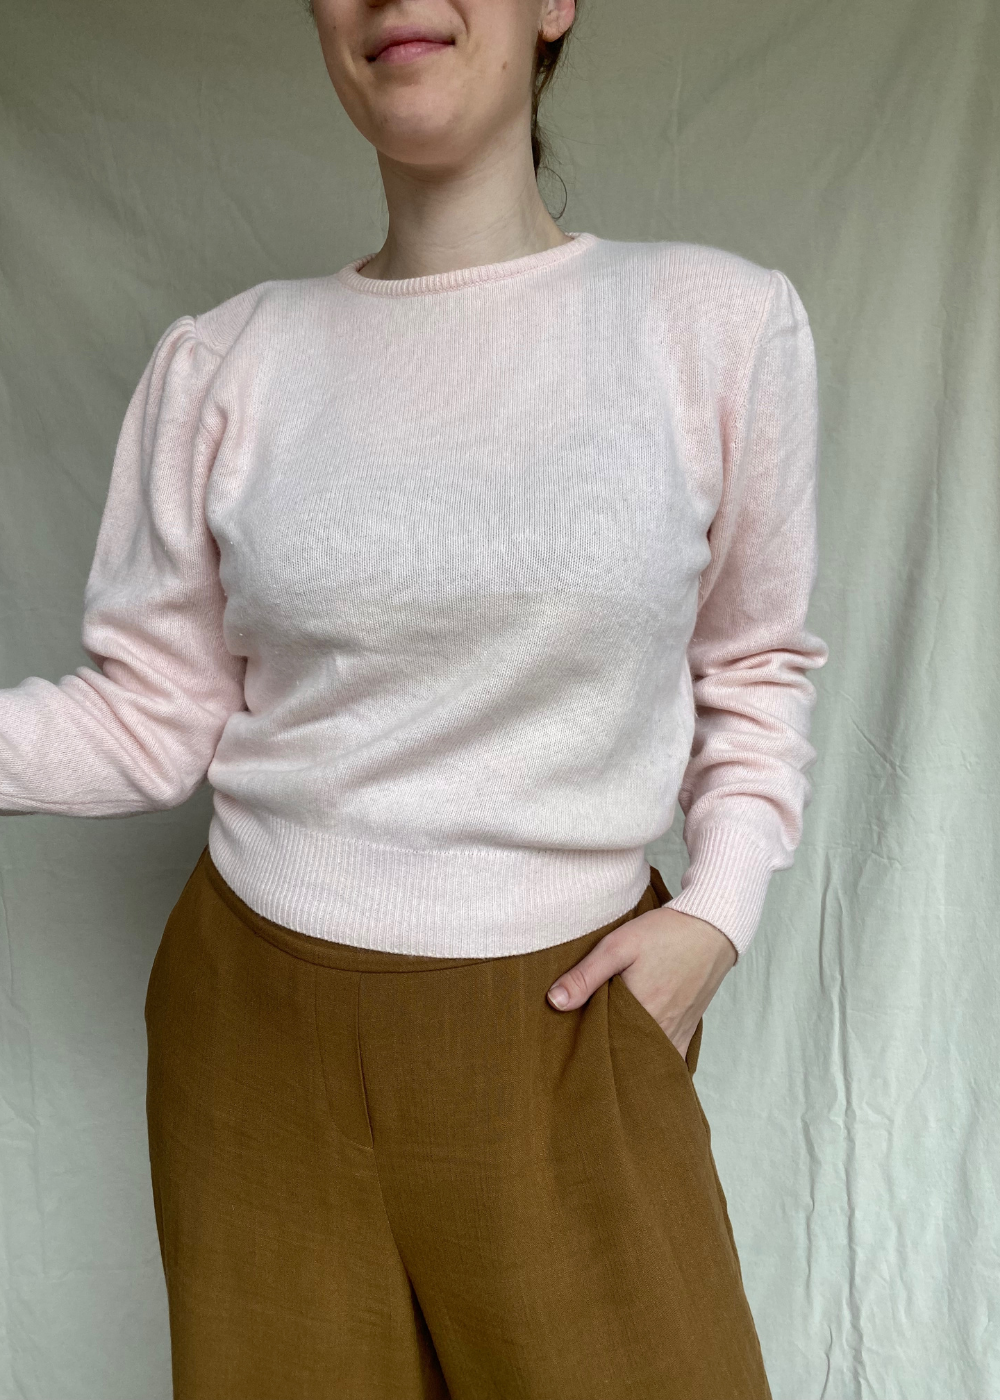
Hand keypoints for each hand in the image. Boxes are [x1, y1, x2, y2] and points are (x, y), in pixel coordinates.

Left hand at [546, 906, 736, 1058]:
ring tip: (610, 1057)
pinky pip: (672, 1058)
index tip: (571, 1048)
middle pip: (628, 1057)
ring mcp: (679, 1032)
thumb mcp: (618, 945)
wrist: (711, 927)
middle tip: (586, 1056)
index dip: (587, 1049)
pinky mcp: (690, 1029)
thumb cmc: (664, 933)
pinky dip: (656, 1060)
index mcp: (640, 1013)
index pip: (605, 1047)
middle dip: (608, 1060)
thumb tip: (554, 1002)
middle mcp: (662, 1030)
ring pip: (650, 1060)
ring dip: (631, 1060)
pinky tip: (641, 1058)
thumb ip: (586, 975)